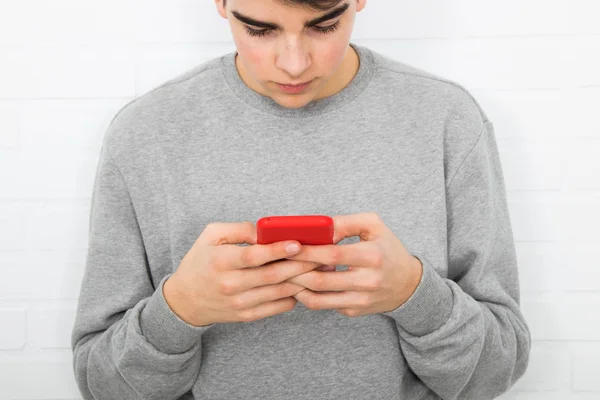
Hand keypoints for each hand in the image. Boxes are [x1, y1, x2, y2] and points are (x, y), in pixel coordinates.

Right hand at [163, 221, 322, 325]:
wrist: (185, 300)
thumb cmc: (201, 261)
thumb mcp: (211, 236)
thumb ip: (239, 229)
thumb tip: (266, 230)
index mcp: (221, 261)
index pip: (254, 256)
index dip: (277, 250)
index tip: (297, 243)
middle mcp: (230, 284)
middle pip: (272, 275)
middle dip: (299, 265)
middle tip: (320, 255)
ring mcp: (239, 302)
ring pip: (278, 292)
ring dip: (301, 280)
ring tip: (319, 269)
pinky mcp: (246, 316)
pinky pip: (276, 307)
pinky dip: (293, 296)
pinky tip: (304, 284)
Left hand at [284, 212, 422, 316]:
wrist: (408, 284)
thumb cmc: (387, 249)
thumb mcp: (373, 226)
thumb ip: (345, 223)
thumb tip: (318, 230)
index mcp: (373, 256)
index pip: (332, 254)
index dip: (307, 251)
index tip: (288, 245)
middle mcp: (367, 281)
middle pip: (320, 280)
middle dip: (294, 271)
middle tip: (278, 262)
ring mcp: (360, 300)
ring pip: (317, 298)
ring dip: (296, 286)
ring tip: (284, 273)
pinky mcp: (353, 311)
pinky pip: (323, 305)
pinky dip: (307, 294)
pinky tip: (299, 283)